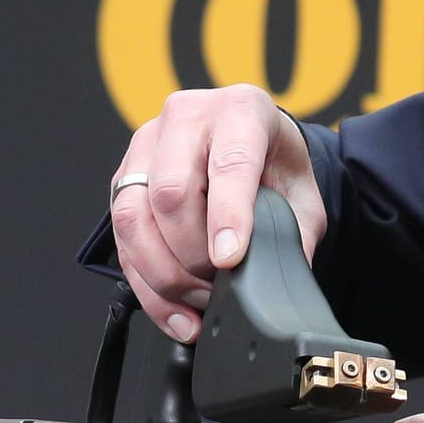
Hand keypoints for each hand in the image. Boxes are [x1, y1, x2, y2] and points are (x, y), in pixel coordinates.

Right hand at [110, 84, 325, 341]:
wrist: (256, 147)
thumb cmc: (277, 166)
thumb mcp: (302, 196)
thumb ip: (293, 235)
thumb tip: (275, 285)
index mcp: (240, 111)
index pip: (228, 162)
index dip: (227, 215)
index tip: (230, 258)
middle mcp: (186, 119)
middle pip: (171, 192)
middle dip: (192, 253)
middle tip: (219, 285)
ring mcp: (147, 146)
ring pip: (133, 216)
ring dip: (164, 272)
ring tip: (198, 302)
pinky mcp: (124, 180)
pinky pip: (121, 238)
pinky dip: (147, 284)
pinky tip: (174, 311)